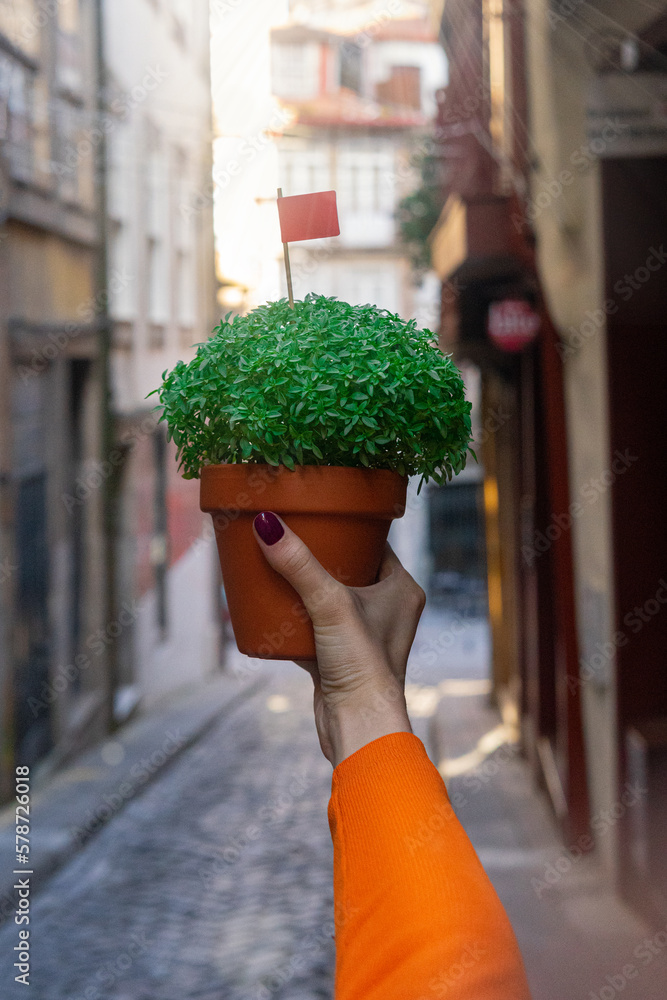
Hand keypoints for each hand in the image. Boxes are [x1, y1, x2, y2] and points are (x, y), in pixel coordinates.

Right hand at [253, 511, 425, 765]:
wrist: (359, 726)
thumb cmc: (363, 665)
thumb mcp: (329, 603)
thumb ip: (298, 564)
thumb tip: (267, 524)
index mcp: (402, 588)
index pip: (374, 543)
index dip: (348, 527)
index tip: (319, 512)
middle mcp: (388, 609)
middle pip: (348, 568)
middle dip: (318, 555)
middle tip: (290, 535)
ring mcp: (363, 635)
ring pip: (328, 598)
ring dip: (304, 584)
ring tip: (276, 562)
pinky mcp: (340, 657)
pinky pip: (314, 626)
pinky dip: (294, 616)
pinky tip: (270, 603)